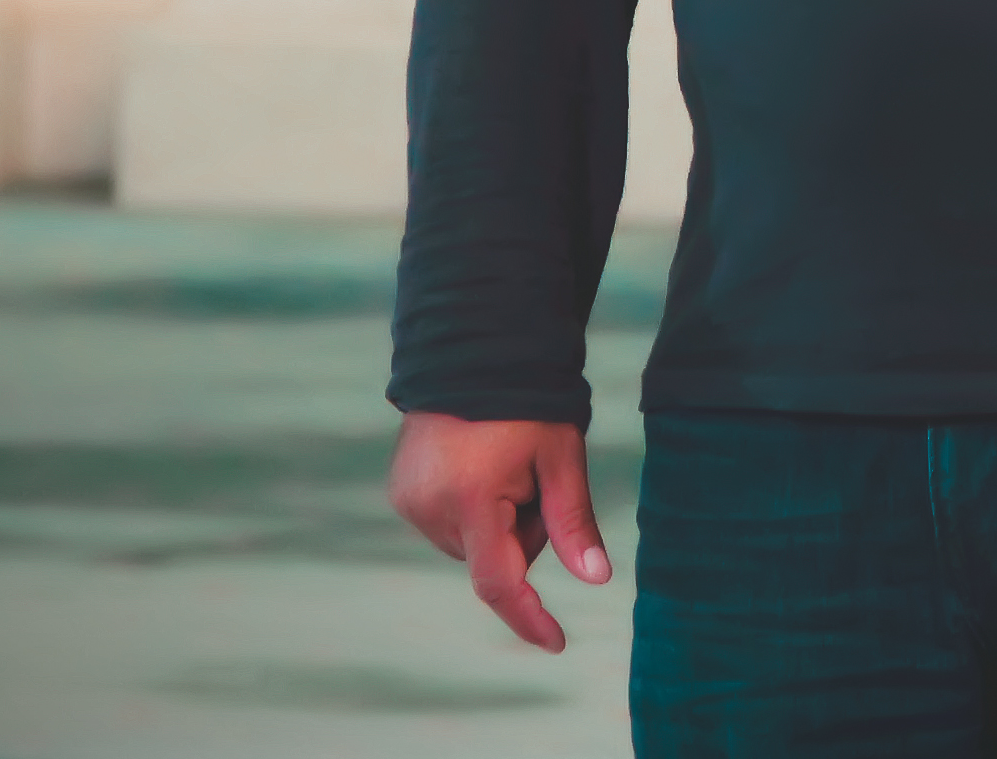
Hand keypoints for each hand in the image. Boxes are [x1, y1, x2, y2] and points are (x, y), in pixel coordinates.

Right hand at [388, 410, 611, 653]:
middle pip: (492, 560)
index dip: (529, 618)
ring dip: (497, 526)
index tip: (556, 642)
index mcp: (472, 498)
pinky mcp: (400, 493)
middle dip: (524, 537)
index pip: (499, 583)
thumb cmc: (526, 403)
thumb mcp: (562, 457)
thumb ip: (574, 522)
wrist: (470, 353)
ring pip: (471, 547)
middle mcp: (430, 506)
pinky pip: (448, 527)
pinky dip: (473, 514)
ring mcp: (409, 501)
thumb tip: (596, 579)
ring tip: (502, 466)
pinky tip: (479, 469)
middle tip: (535, 480)